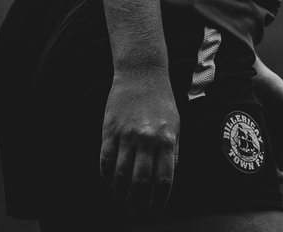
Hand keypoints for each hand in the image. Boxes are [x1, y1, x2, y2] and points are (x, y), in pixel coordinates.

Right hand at [100, 67, 179, 216]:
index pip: (163, 180)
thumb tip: (167, 177)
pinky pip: (106, 160)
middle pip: (141, 182)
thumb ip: (173, 152)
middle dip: (138, 201)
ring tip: (123, 199)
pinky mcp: (110, 130)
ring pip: (121, 175)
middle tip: (136, 209)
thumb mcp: (176, 125)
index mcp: (167, 139)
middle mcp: (147, 139)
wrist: (142, 73)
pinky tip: (110, 183)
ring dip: (121, 193)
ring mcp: (127, 135)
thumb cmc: (162, 100)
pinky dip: (106, 176)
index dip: (158, 200)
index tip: (154, 208)